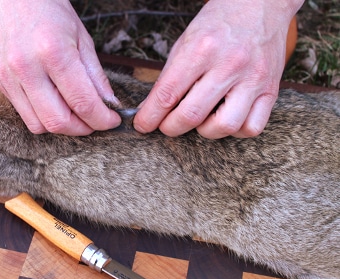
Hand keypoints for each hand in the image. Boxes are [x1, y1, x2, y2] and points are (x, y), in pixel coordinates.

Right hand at [0, 0, 120, 134]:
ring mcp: (10, 77)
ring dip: (63, 127)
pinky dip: (44, 118)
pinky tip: (56, 104)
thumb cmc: (49, 9)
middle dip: (83, 128)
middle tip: (96, 121)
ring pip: (39, 125)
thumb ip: (95, 75)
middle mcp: (27, 68)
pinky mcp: (1, 83)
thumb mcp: (82, 37)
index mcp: (53, 52)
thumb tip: (109, 104)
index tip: (112, 120)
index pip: (82, 102)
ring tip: (76, 114)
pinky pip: (25, 116)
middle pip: (59, 121)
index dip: (102, 119)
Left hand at [134, 0, 303, 138]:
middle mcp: (229, 64)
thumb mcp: (185, 42)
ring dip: (204, 131)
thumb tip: (149, 110)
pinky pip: (252, 127)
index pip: (168, 93)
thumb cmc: (218, 24)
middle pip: (192, 114)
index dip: (150, 116)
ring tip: (199, 120)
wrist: (261, 4)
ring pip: (224, 126)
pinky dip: (235, 130)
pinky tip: (225, 118)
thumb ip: (168, 78)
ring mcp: (253, 79)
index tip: (142, 125)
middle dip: (171, 127)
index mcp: (201, 49)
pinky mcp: (271, 90)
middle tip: (167, 125)